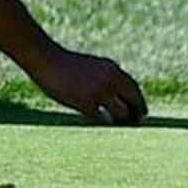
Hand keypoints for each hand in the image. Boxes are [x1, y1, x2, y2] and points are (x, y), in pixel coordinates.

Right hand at [31, 47, 147, 124]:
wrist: (46, 59)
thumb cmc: (66, 65)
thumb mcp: (92, 67)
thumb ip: (107, 79)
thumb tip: (118, 98)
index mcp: (112, 69)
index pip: (134, 89)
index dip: (139, 102)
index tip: (140, 113)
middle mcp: (110, 80)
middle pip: (133, 103)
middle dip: (134, 116)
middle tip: (133, 125)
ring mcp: (99, 91)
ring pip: (120, 114)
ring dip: (119, 122)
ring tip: (115, 128)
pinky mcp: (86, 102)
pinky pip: (101, 119)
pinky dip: (101, 123)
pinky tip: (97, 125)